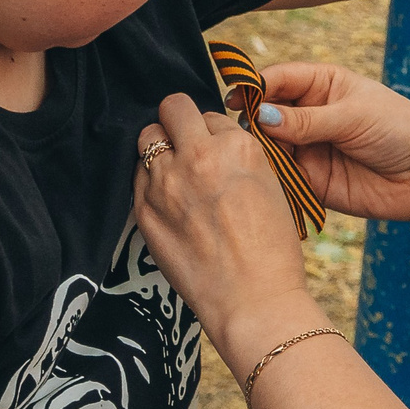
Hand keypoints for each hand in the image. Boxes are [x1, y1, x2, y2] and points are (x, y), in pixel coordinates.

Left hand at [133, 94, 318, 354]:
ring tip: (174, 174)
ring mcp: (166, 182)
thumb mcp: (271, 188)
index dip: (213, 133)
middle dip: (178, 121)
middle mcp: (198, 155)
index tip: (216, 152)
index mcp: (238, 147)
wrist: (253, 300)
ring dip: (160, 150)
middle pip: (173, 108)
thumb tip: (217, 146)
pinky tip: (168, 203)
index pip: (213, 116)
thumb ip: (239, 159)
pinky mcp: (144, 209)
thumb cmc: (271, 252)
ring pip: (147, 137)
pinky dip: (150, 182)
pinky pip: (138, 176)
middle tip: (185, 144)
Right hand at [254, 62, 409, 227]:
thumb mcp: (354, 116)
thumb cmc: (402, 130)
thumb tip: (261, 117)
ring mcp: (308, 148)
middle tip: (243, 133)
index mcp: (321, 85)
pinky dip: (270, 179)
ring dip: (257, 152)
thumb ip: (307, 120)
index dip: (254, 87)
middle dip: (251, 122)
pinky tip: (265, 180)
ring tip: (254, 157)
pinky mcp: (311, 182)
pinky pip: (281, 178)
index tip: (236, 98)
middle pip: (265, 114)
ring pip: (268, 147)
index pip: (277, 79)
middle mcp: (309, 115)